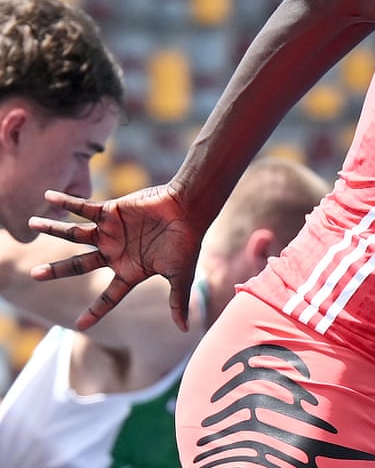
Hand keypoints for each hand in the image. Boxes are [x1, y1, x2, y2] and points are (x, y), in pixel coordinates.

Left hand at [28, 183, 200, 331]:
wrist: (189, 210)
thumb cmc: (187, 242)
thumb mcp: (180, 275)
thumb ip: (177, 300)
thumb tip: (185, 330)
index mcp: (130, 271)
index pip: (109, 297)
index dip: (95, 311)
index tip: (79, 326)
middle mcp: (115, 252)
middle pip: (78, 265)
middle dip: (56, 270)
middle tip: (35, 275)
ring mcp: (110, 232)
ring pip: (74, 234)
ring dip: (53, 229)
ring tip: (32, 223)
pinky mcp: (111, 212)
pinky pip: (83, 207)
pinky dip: (66, 202)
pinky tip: (48, 196)